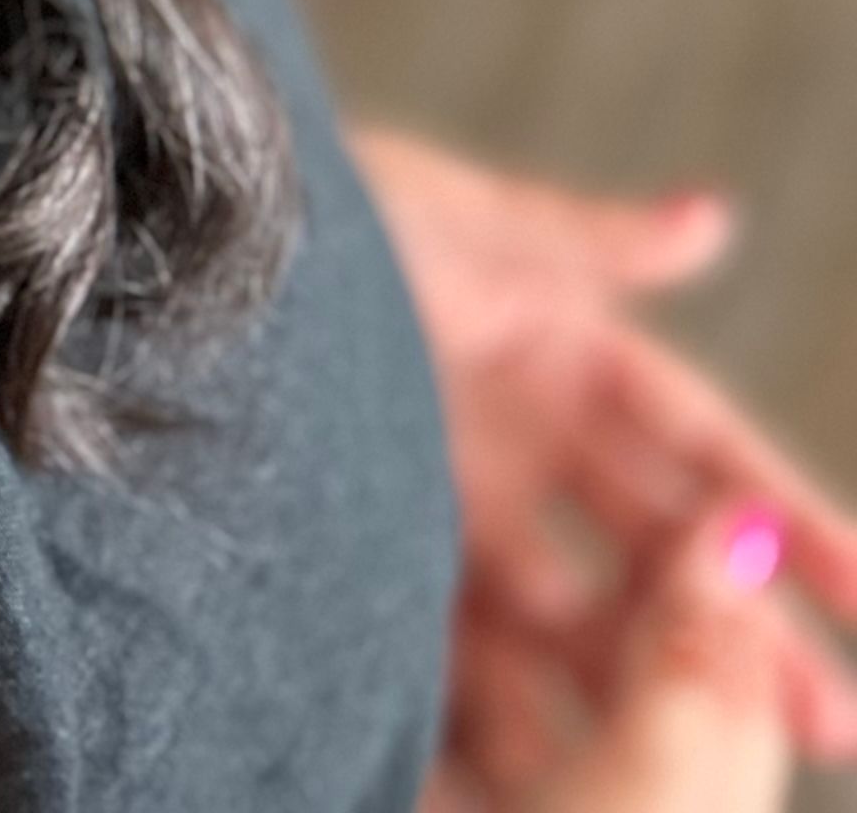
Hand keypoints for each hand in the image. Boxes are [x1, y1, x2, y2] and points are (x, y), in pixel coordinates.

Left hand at [356, 130, 856, 799]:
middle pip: (661, 554)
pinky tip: (569, 761)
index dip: (789, 511)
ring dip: (655, 685)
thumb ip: (583, 235)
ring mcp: (451, 504)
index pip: (703, 444)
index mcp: (557, 345)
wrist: (163, 245)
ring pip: (582, 618)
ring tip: (719, 763)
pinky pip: (464, 648)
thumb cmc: (308, 197)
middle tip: (836, 722)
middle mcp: (518, 437)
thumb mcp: (449, 207)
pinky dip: (521, 711)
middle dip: (750, 633)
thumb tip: (713, 216)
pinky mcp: (375, 555)